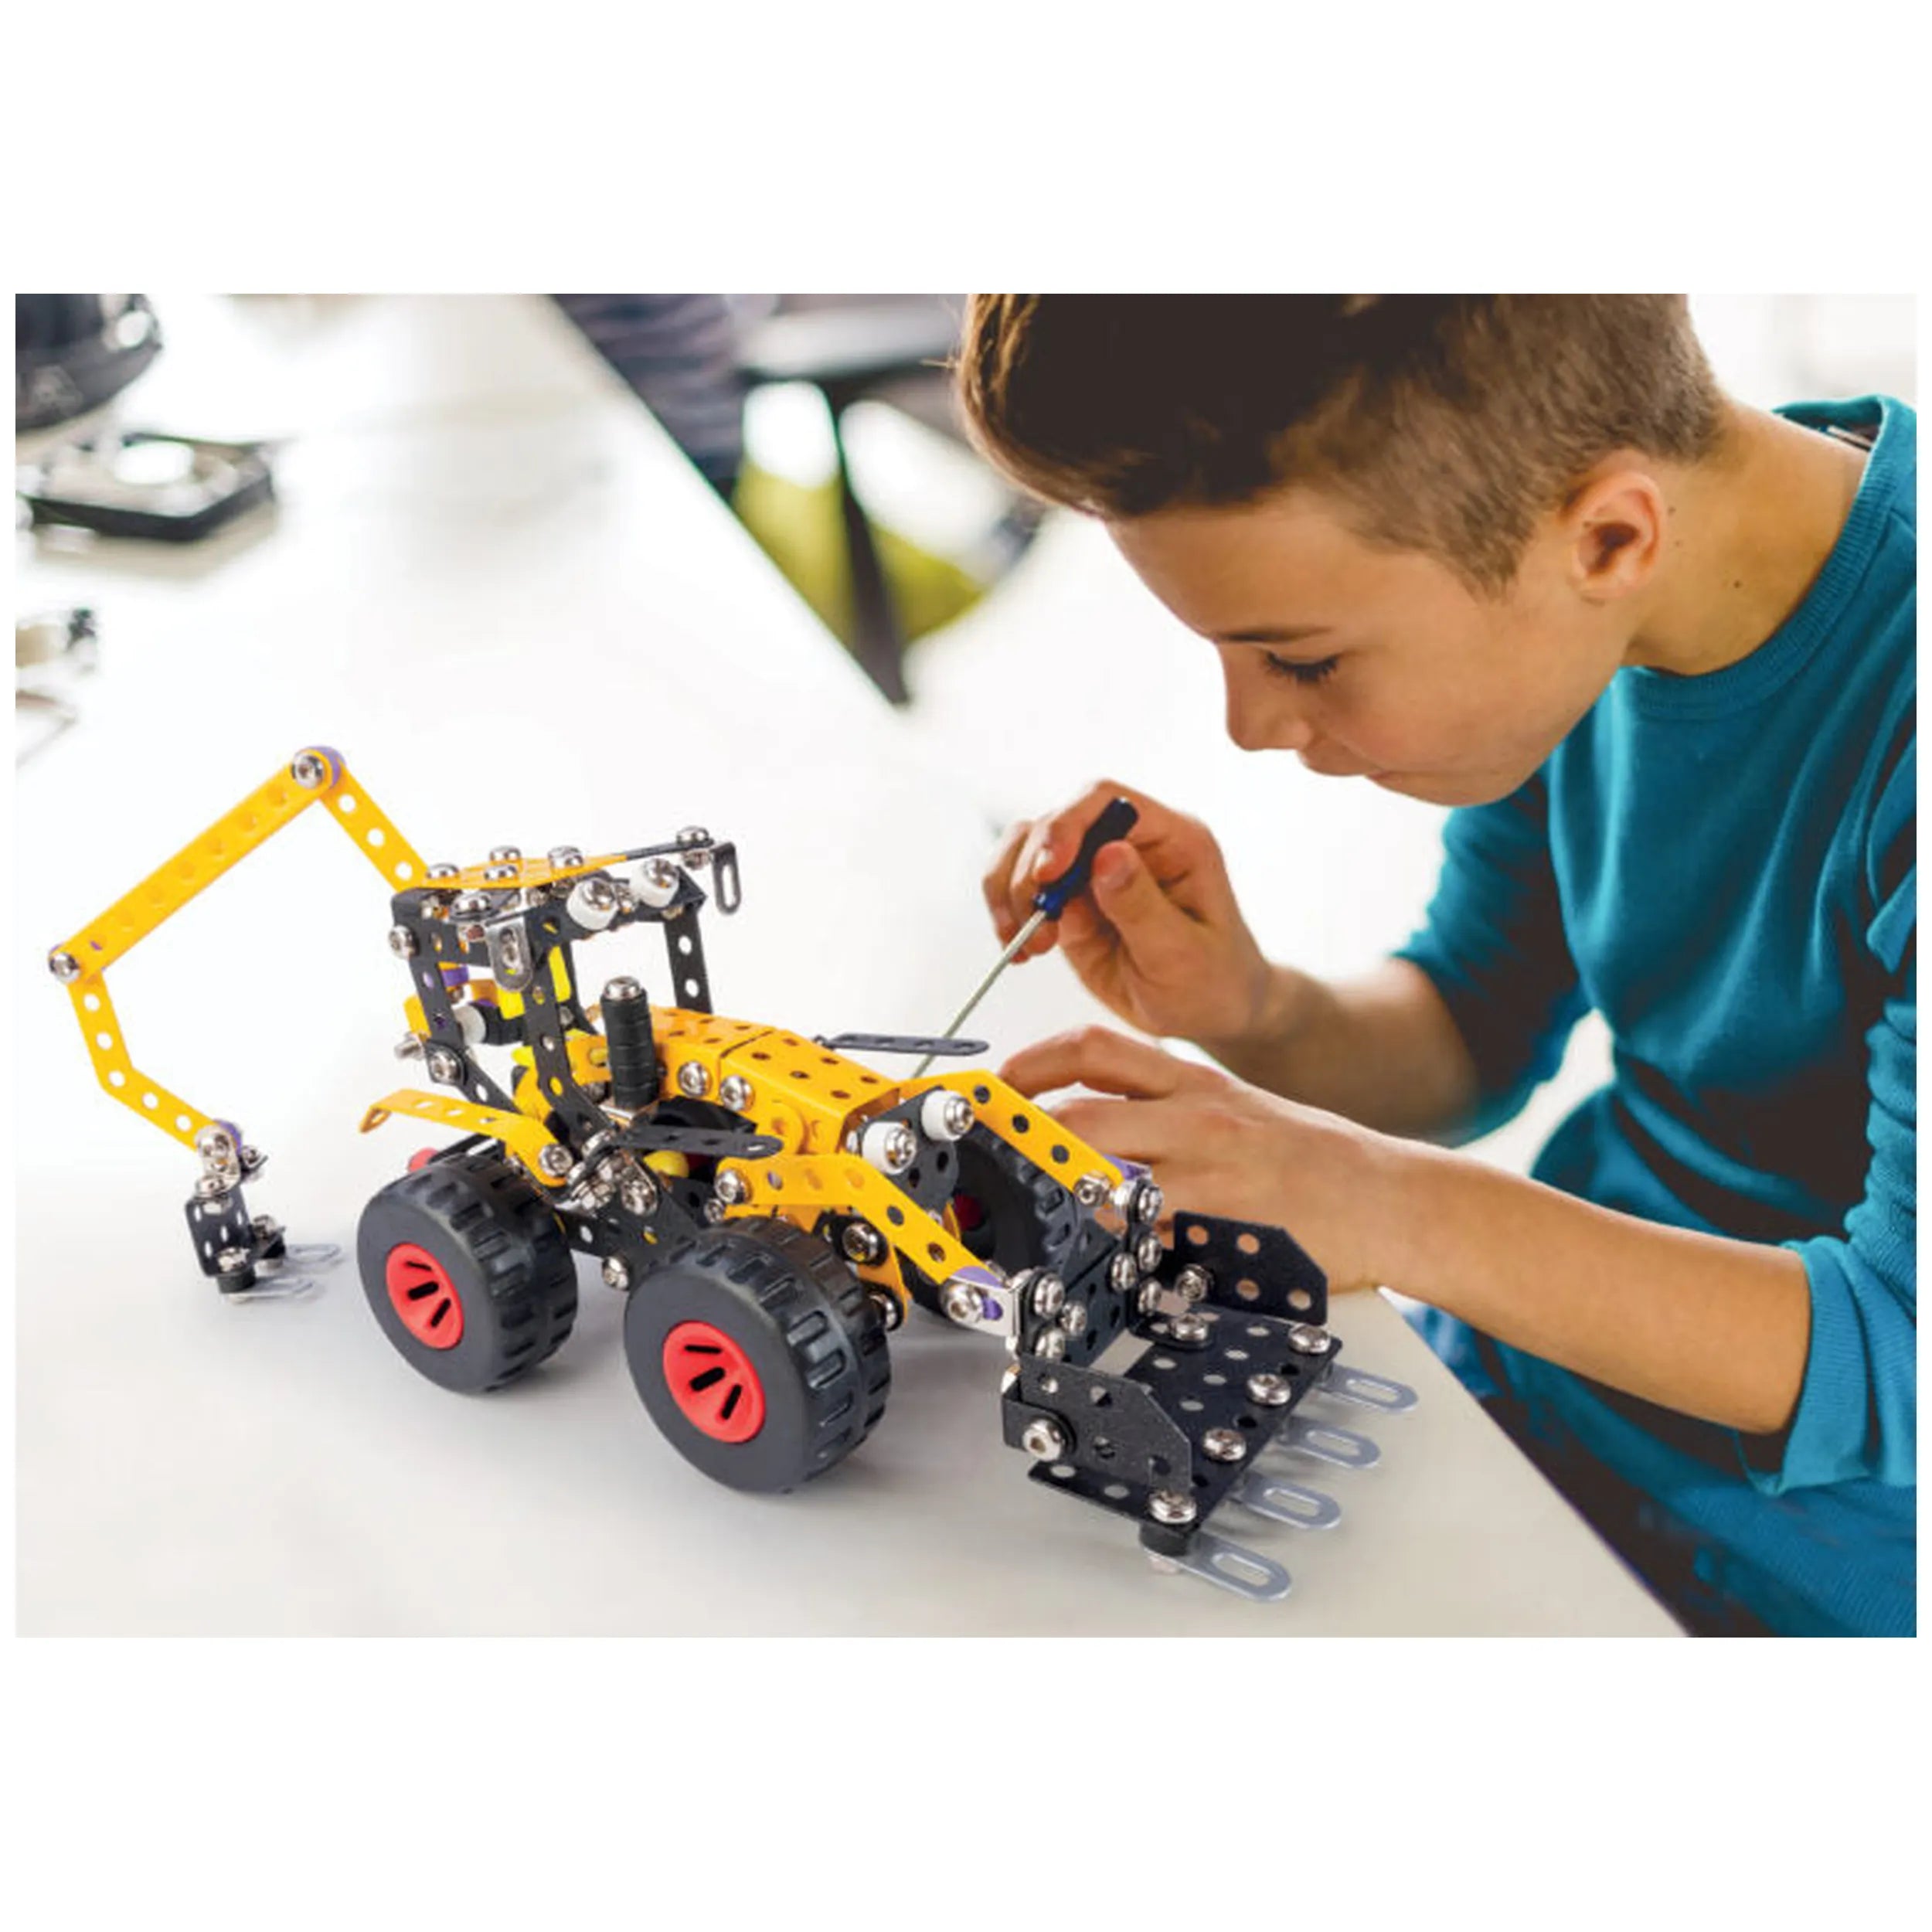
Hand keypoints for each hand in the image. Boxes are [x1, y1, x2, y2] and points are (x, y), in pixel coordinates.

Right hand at [981, 781, 1278, 1052]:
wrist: (1209, 1015)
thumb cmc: (1213, 983)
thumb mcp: (1183, 953)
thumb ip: (1142, 904)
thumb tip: (1107, 853)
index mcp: (1172, 839)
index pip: (1104, 800)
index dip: (1066, 825)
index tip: (1049, 873)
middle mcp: (1129, 843)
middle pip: (1054, 821)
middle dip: (1030, 870)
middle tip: (1037, 924)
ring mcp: (1094, 870)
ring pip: (1025, 848)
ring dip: (1010, 891)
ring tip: (1026, 943)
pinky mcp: (1072, 900)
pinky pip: (1022, 889)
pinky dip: (1008, 914)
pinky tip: (1021, 951)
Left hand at [1001, 1025, 1406, 1292]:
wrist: (1390, 1198)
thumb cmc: (1310, 1156)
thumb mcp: (1235, 1107)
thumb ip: (1162, 1107)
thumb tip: (1079, 1120)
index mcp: (1196, 1082)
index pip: (1095, 1048)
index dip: (1030, 1062)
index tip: (995, 1084)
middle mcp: (1197, 1121)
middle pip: (1079, 1120)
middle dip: (1023, 1144)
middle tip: (989, 1164)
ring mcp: (1208, 1181)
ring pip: (1102, 1186)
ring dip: (1058, 1204)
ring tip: (1029, 1218)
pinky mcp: (1221, 1238)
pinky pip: (1144, 1246)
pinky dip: (1110, 1254)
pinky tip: (1094, 1263)